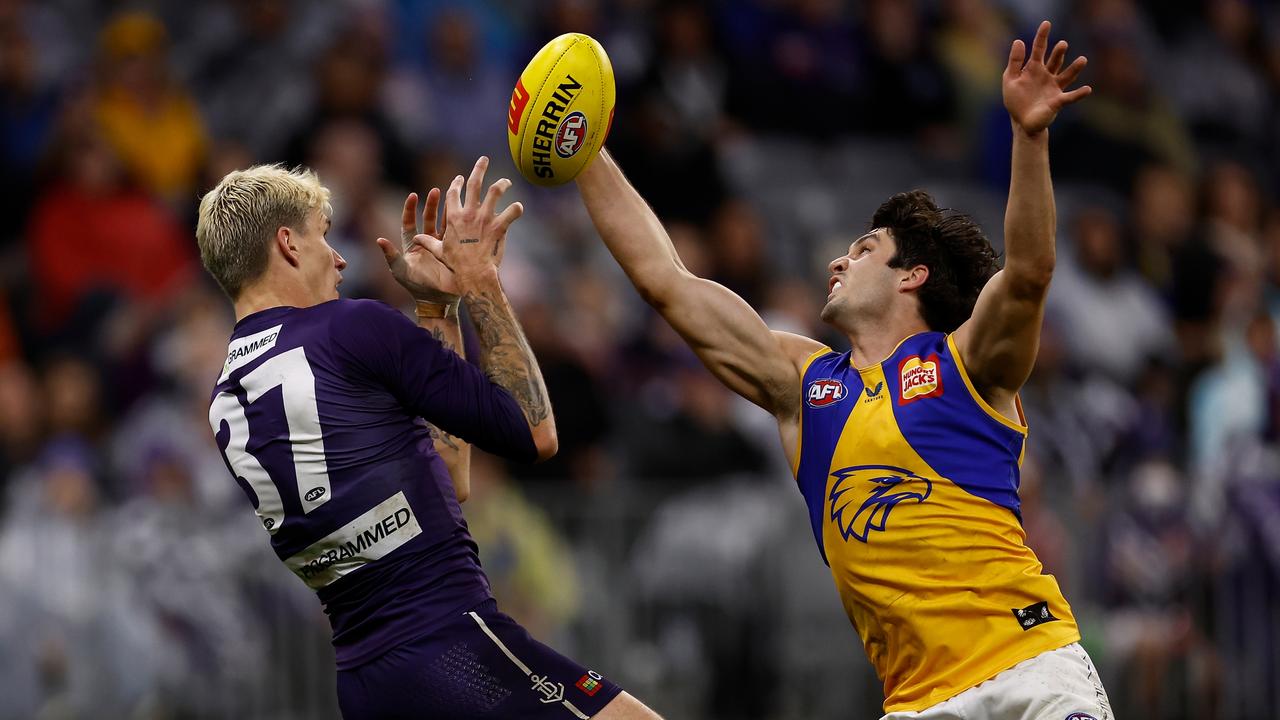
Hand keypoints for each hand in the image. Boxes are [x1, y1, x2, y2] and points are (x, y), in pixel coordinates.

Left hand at [376, 189, 458, 302]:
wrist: (435, 300)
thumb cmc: (414, 286)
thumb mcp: (400, 270)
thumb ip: (390, 255)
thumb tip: (379, 239)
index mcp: (411, 244)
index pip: (409, 222)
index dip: (410, 209)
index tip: (414, 195)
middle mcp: (426, 242)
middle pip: (428, 218)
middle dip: (432, 204)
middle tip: (436, 190)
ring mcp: (441, 246)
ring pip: (444, 224)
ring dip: (447, 211)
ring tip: (453, 196)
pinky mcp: (453, 251)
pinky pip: (456, 236)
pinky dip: (460, 225)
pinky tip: (465, 214)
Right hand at [422, 156, 522, 282]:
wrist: (473, 274)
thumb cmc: (456, 265)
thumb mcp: (439, 252)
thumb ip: (428, 242)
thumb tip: (416, 239)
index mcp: (454, 216)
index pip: (454, 193)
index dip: (457, 183)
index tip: (460, 177)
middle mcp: (469, 213)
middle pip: (475, 183)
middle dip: (479, 168)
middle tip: (484, 159)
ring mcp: (485, 218)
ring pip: (495, 192)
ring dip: (502, 184)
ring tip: (507, 181)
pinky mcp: (499, 226)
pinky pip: (511, 213)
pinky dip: (516, 209)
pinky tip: (519, 207)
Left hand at [1003, 21, 1090, 134]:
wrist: (1022, 122)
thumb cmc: (1016, 100)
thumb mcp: (1010, 79)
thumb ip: (1015, 62)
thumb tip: (1018, 41)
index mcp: (1034, 69)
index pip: (1039, 49)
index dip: (1042, 37)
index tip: (1046, 23)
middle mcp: (1047, 75)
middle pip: (1055, 61)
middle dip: (1059, 53)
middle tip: (1062, 44)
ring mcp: (1054, 88)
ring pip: (1066, 76)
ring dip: (1074, 69)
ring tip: (1083, 60)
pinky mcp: (1057, 101)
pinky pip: (1070, 97)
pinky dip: (1079, 94)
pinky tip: (1087, 89)